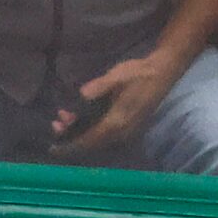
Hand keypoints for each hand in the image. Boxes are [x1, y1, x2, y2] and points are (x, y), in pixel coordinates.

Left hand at [61, 47, 185, 151]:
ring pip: (96, 140)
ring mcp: (125, 131)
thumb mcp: (117, 75)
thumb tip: (81, 95)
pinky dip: (90, 129)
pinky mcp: (127, 127)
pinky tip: (81, 118)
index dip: (68, 146)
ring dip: (79, 132)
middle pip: (89, 143)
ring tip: (65, 117)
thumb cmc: (140, 72)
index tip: (52, 148)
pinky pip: (104, 136)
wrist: (165, 70)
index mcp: (116, 123)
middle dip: (70, 136)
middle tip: (56, 122)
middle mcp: (120, 133)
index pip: (87, 141)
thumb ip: (98, 87)